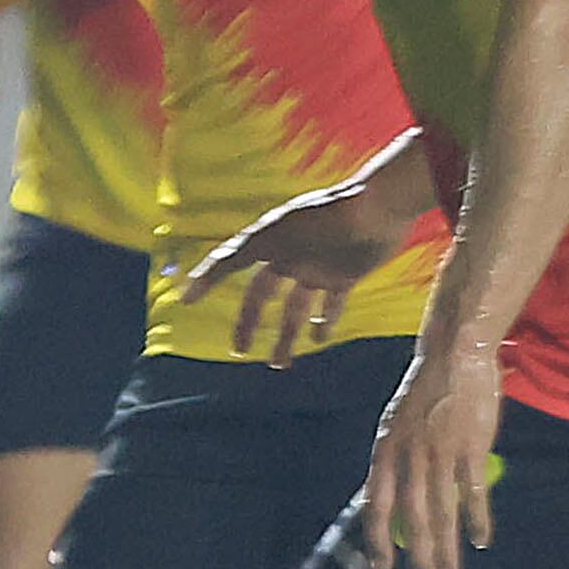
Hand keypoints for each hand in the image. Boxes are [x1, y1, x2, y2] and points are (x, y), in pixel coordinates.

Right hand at [181, 173, 421, 362]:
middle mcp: (289, 255)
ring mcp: (316, 267)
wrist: (381, 206)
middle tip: (239, 349)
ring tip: (278, 362)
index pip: (230, 262)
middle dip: (249, 322)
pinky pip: (329, 306)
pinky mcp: (344, 276)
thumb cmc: (333, 212)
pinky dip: (324, 324)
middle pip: (261, 295)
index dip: (207, 279)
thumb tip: (211, 263)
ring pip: (294, 309)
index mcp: (270, 240)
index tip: (187, 300)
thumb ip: (246, 247)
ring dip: (286, 335)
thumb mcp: (284, 228)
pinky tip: (318, 340)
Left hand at [362, 339, 503, 568]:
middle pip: (411, 519)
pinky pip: (474, 493)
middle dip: (418, 558)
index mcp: (385, 450)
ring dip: (446, 550)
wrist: (453, 354)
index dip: (378, 540)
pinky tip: (480, 542)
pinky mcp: (471, 447)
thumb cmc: (425, 391)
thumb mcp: (397, 423)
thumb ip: (396, 460)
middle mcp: (409, 455)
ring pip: (442, 513)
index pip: (376, 505)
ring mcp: (440, 452)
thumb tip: (395, 502)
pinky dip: (478, 520)